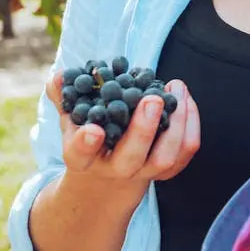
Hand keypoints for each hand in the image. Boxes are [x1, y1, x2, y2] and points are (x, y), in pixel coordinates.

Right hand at [46, 69, 200, 186]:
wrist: (110, 174)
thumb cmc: (90, 135)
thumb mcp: (71, 119)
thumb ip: (64, 96)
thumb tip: (59, 76)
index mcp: (84, 158)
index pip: (79, 154)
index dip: (86, 144)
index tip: (93, 130)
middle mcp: (115, 169)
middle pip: (130, 158)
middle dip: (143, 130)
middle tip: (152, 99)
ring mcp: (143, 172)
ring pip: (165, 157)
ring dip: (176, 123)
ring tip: (176, 88)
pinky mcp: (167, 170)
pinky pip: (185, 151)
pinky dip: (191, 125)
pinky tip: (186, 99)